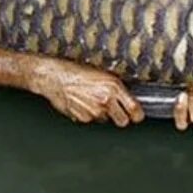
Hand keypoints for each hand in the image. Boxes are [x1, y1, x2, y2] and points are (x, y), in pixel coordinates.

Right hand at [28, 59, 145, 126]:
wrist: (55, 76)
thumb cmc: (76, 71)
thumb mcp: (102, 74)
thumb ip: (117, 87)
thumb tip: (128, 97)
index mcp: (113, 87)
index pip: (134, 109)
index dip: (137, 114)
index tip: (138, 115)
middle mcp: (105, 100)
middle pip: (122, 121)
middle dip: (121, 118)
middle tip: (117, 111)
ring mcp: (94, 111)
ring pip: (105, 120)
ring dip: (102, 114)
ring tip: (93, 100)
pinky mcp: (82, 118)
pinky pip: (91, 120)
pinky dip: (89, 114)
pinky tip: (83, 104)